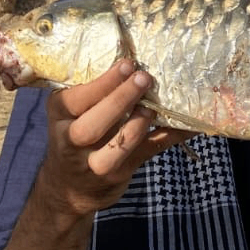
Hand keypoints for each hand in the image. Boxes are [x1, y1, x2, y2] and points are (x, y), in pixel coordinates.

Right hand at [40, 60, 188, 217]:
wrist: (72, 186)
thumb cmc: (76, 135)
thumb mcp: (71, 112)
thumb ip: (92, 92)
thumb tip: (132, 62)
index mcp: (60, 116)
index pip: (75, 100)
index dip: (103, 83)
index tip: (126, 65)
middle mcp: (72, 141)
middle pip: (92, 126)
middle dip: (120, 100)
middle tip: (144, 78)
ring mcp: (95, 162)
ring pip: (118, 145)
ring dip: (139, 123)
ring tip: (152, 105)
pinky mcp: (120, 173)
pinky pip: (149, 152)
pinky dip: (171, 136)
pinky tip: (189, 124)